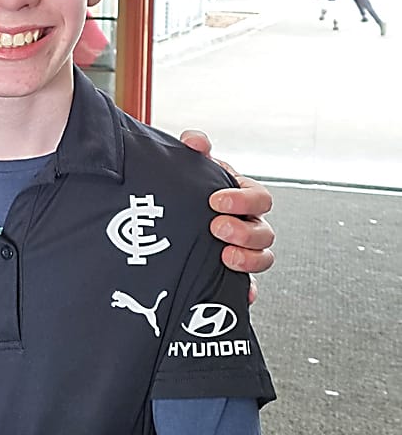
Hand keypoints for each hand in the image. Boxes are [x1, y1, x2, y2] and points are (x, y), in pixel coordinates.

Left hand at [180, 129, 273, 301]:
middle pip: (265, 232)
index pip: (260, 198)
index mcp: (243, 198)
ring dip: (247, 259)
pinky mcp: (233, 274)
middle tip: (216, 228)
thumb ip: (195, 150)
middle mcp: (249, 224)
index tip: (216, 201)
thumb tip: (195, 142)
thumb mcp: (193, 168)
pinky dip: (246, 290)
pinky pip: (248, 287)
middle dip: (243, 231)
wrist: (170, 216)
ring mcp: (244, 250)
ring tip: (224, 256)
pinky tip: (239, 292)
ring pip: (263, 259)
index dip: (243, 200)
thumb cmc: (191, 190)